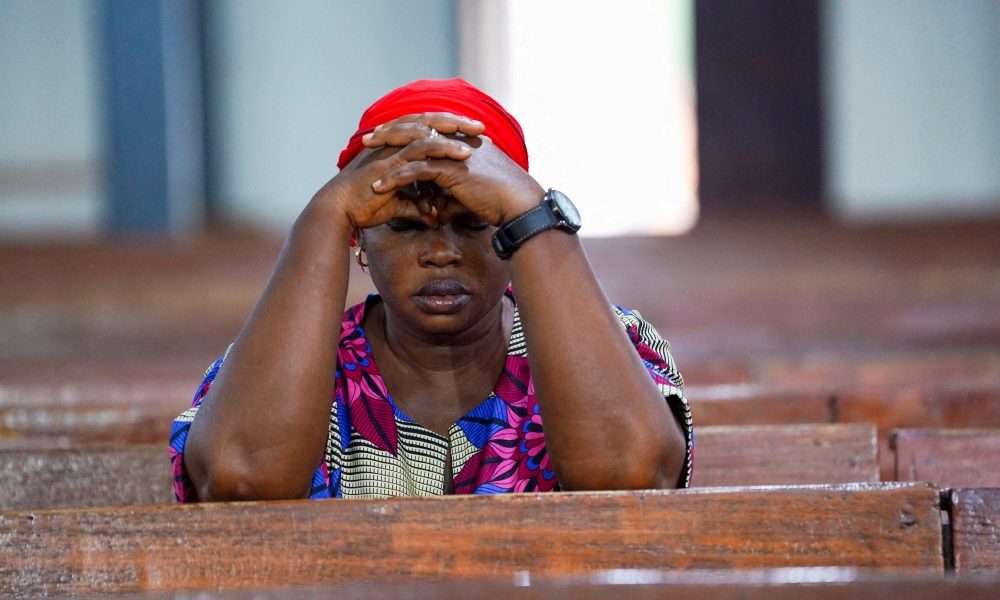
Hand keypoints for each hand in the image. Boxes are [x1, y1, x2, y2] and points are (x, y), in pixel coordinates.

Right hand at [307, 123, 474, 236]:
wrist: (339, 211)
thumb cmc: (362, 206)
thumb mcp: (396, 204)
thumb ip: (415, 205)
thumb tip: (432, 215)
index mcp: (394, 146)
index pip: (425, 130)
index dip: (448, 129)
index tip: (471, 134)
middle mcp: (393, 142)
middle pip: (430, 122)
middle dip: (457, 122)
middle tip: (481, 126)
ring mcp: (391, 149)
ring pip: (428, 131)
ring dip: (455, 132)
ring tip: (478, 135)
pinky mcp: (391, 161)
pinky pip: (421, 150)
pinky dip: (444, 150)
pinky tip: (462, 154)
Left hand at [365, 113, 544, 225]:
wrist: (519, 205)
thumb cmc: (502, 202)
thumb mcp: (471, 198)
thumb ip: (452, 199)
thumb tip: (438, 210)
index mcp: (465, 141)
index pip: (431, 129)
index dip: (409, 131)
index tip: (389, 136)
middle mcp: (459, 141)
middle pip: (418, 130)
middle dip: (392, 133)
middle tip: (370, 138)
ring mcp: (454, 153)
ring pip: (413, 147)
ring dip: (388, 152)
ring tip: (367, 158)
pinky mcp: (450, 170)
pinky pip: (416, 171)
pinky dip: (396, 179)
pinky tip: (380, 187)